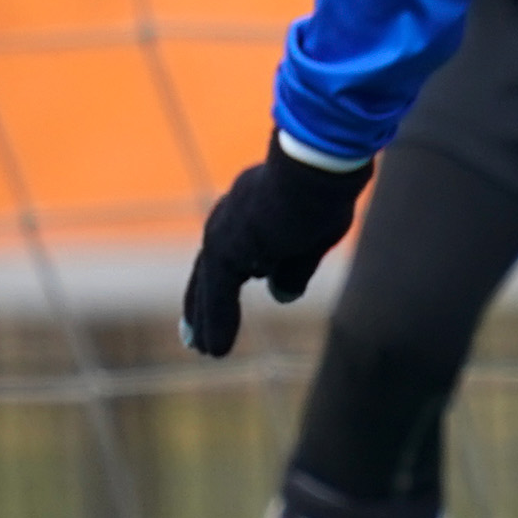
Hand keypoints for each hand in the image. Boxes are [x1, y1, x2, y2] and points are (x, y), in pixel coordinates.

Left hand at [180, 143, 369, 357]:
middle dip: (202, 304)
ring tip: (205, 350)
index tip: (216, 308)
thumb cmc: (324, 191)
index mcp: (248, 210)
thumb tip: (280, 296)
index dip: (223, 283)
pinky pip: (216, 295)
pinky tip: (214, 350)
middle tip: (193, 337)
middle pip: (208, 271)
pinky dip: (215, 323)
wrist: (317, 167)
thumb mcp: (313, 238)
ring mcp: (222, 234)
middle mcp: (227, 219)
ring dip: (205, 318)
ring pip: (209, 286)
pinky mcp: (224, 251)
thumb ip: (294, 267)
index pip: (229, 254)